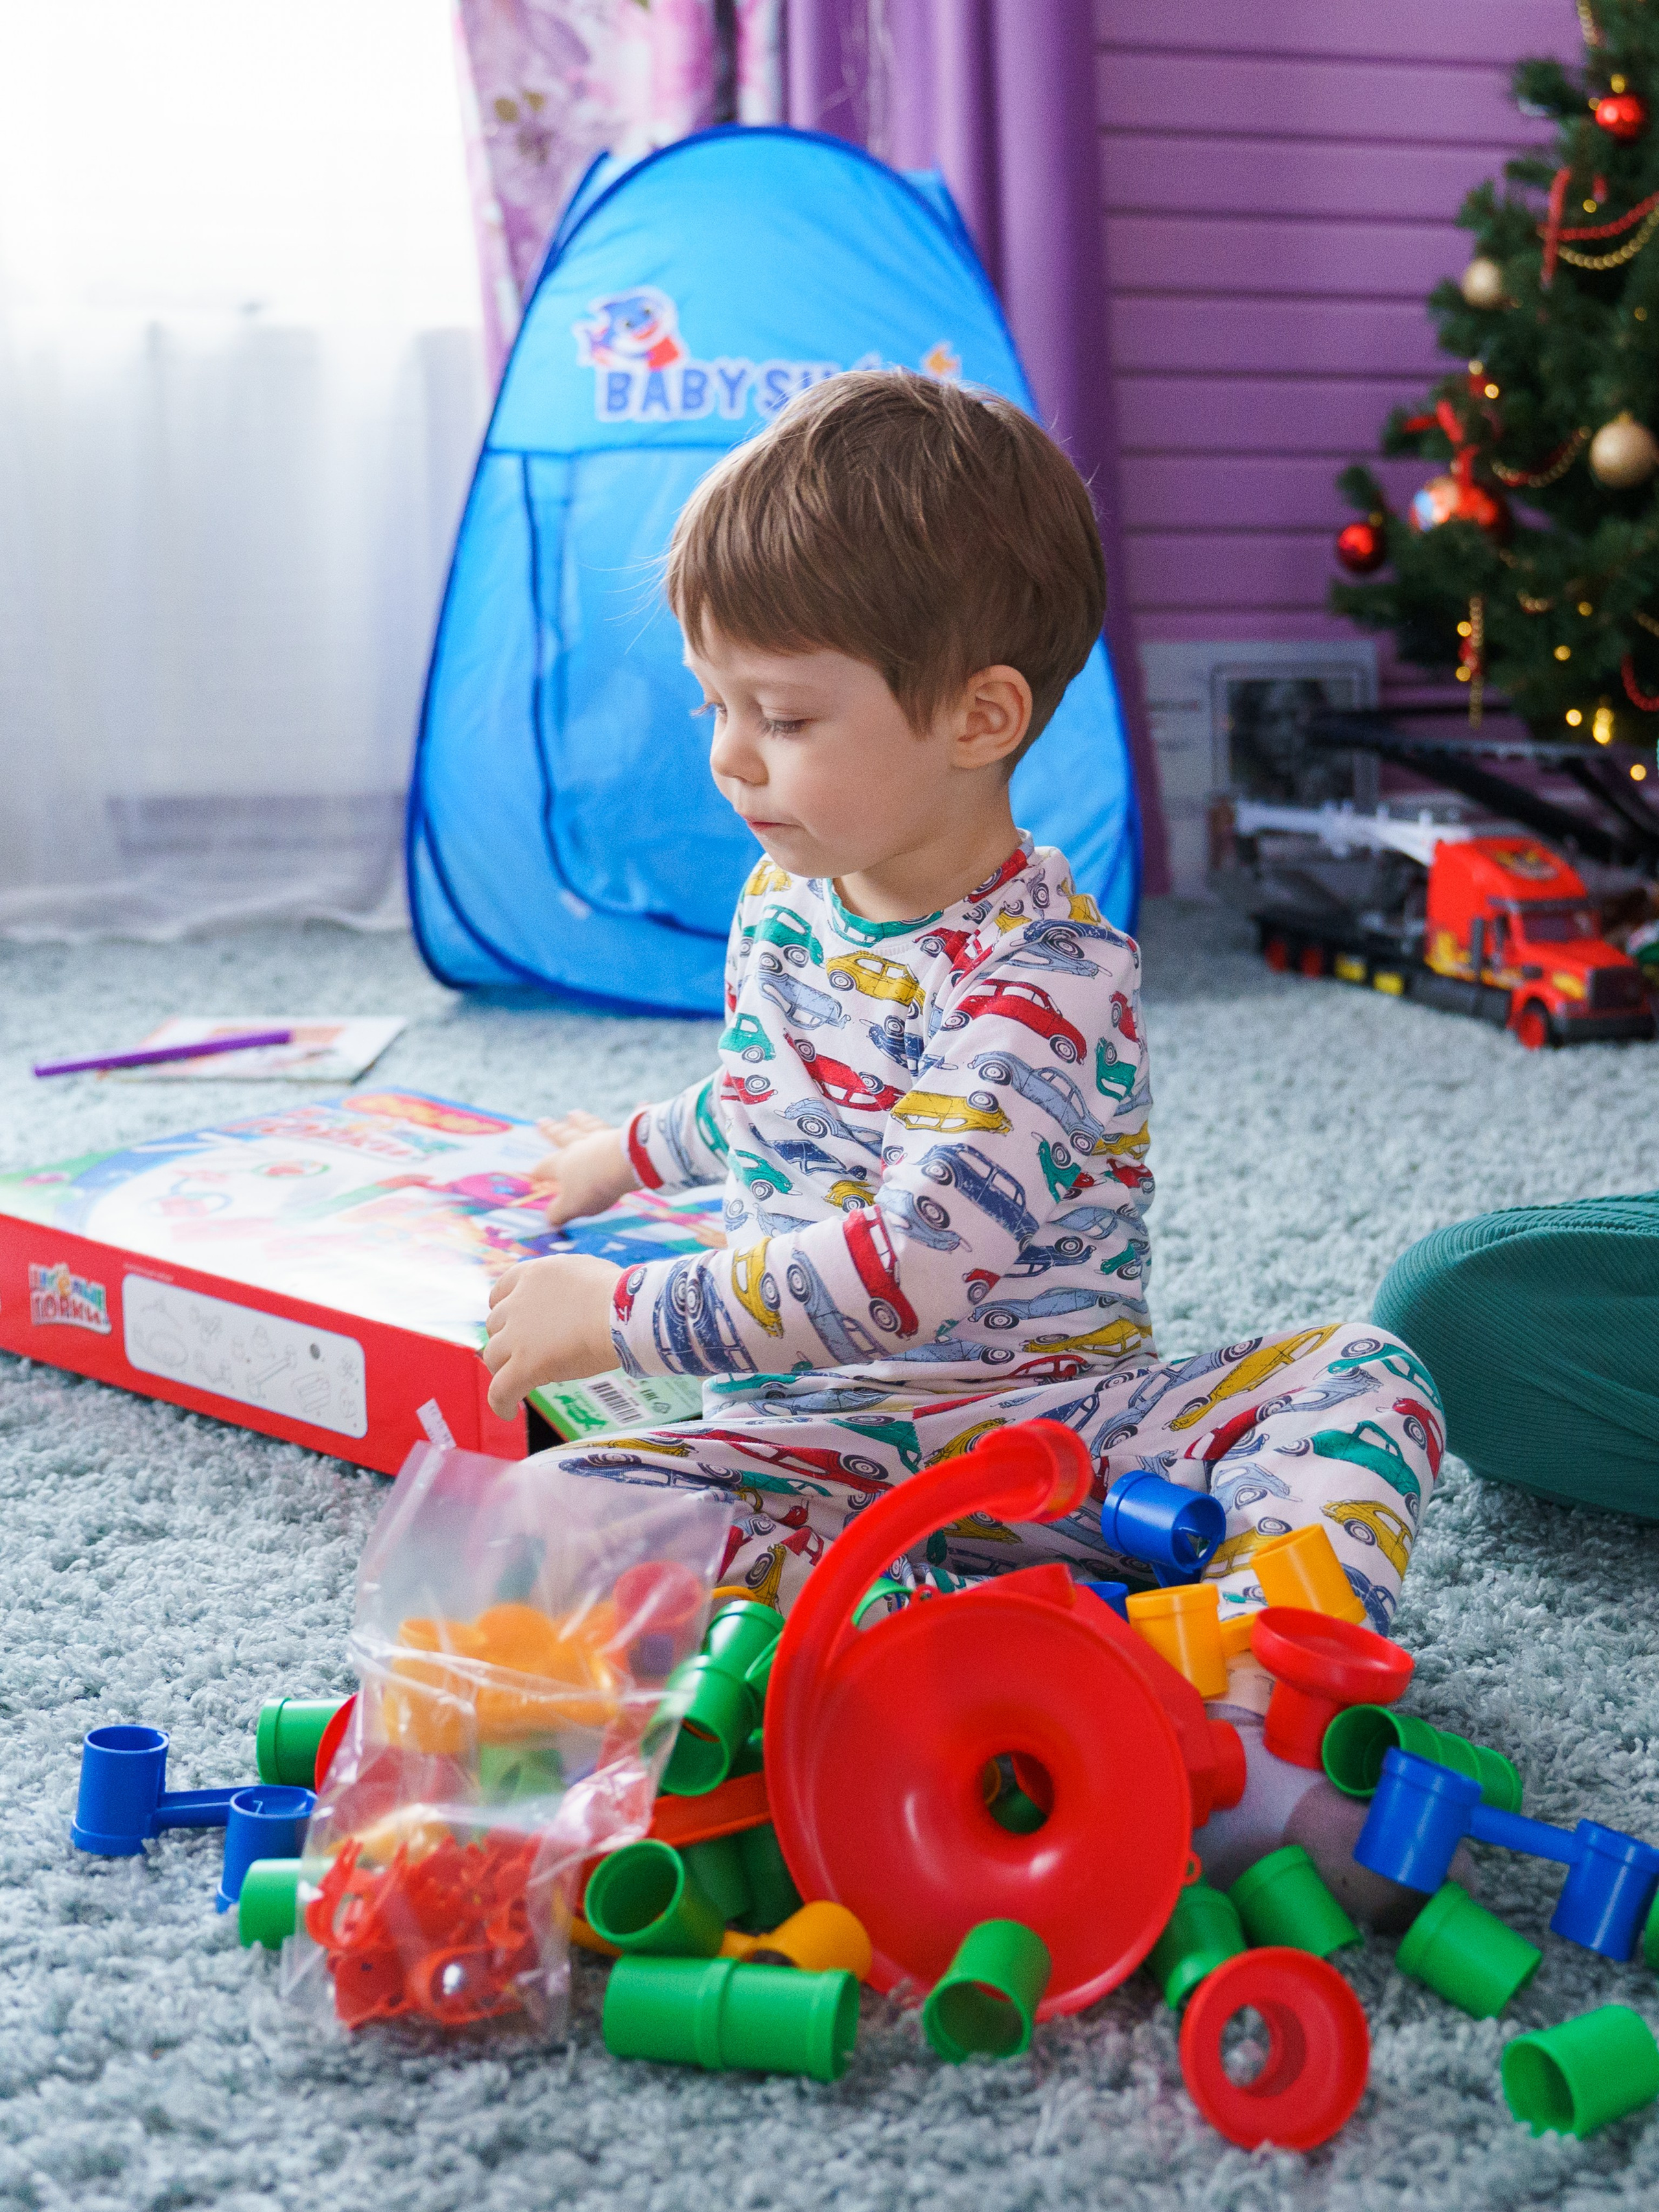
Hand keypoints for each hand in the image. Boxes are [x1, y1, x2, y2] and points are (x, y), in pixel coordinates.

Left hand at [482, 1254, 622, 1416]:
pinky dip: (501, 1403)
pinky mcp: (525, 1366)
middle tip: (524, 1353)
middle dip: (506, 1339)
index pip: (500, 1292)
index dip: (504, 1310)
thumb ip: (565, 1285)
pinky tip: (508, 1411)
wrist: (624, 1313)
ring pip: (493, 1357)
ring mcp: (518, 1335)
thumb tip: (573, 1299)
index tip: (513, 1323)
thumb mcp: (583, 1272)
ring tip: (518, 1382)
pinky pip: (501, 1390)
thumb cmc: (619, 1294)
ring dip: (503, 1369)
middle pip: (495, 1326)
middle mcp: (518, 1302)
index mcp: (533, 1275)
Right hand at [531, 1109, 642, 1227]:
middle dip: (552, 1131)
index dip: (539, 1172)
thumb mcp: (572, 1206)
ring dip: (581, 1120)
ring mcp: (601, 1138)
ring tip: (574, 1113)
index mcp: (564, 1164)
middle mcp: (580, 1146)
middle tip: (542, 1121)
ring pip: (588, 1127)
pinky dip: (637, 1110)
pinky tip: (643, 1101)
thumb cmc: (594, 1187)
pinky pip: (630, 1122)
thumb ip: (559, 1213)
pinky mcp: (624, 1135)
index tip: (532, 1175)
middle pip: (562, 1137)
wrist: (624, 1164)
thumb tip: (549, 1221)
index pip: (546, 1167)